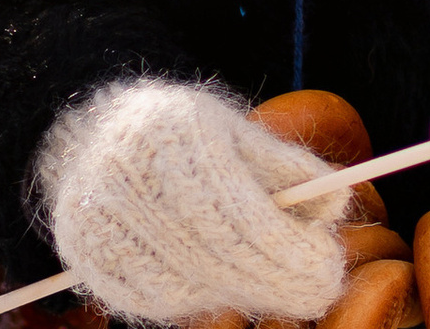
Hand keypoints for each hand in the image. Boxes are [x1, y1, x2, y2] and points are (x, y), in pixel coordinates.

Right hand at [35, 79, 350, 322]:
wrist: (91, 136)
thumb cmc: (181, 132)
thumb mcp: (235, 130)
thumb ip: (285, 166)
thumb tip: (337, 204)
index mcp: (171, 139)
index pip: (237, 213)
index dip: (287, 250)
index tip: (327, 270)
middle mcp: (130, 184)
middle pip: (217, 257)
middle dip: (276, 279)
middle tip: (315, 287)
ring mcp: (104, 227)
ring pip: (190, 287)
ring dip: (238, 286)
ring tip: (262, 266)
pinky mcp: (92, 263)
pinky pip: (159, 299)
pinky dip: (198, 293)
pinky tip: (213, 269)